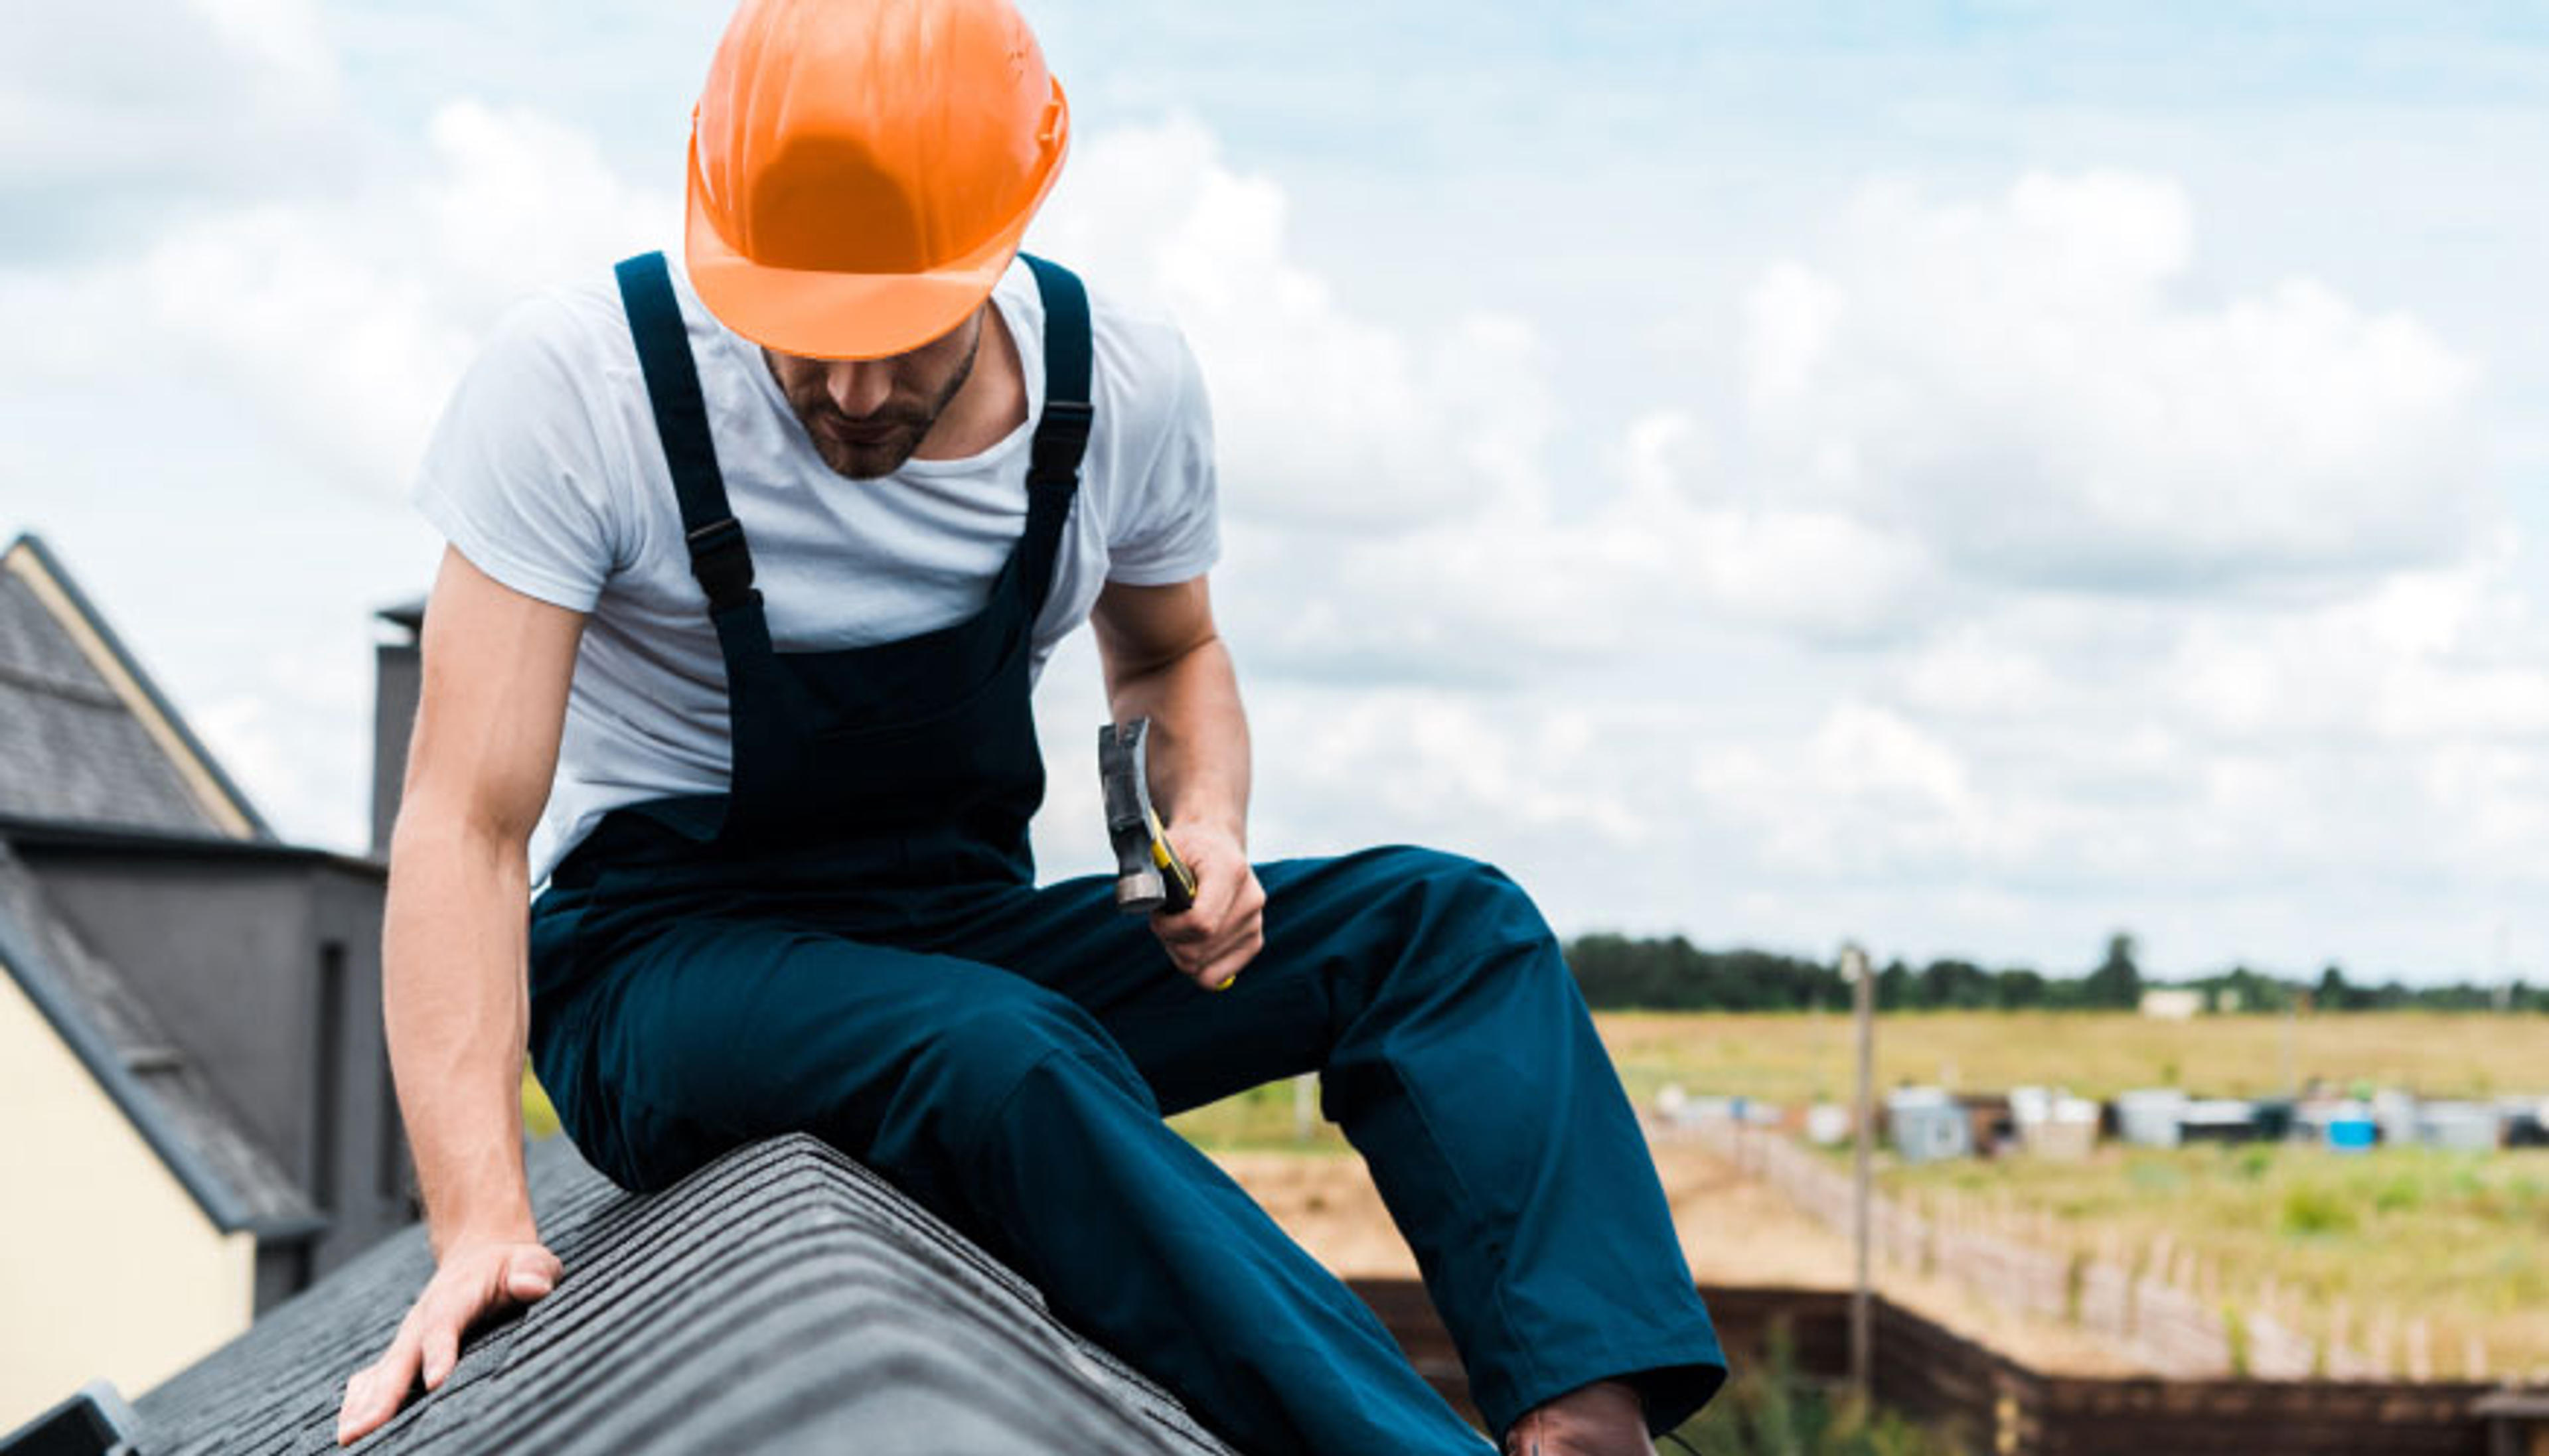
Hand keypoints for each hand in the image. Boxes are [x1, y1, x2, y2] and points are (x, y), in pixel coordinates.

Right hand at [337, 1236, 561, 1444]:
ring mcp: (409, 1337)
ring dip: (364, 1403)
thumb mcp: (530, 1261)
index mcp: (457, 1297)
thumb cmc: (512, 1265)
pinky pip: (375, 1377)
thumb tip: (533, 1285)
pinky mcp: (403, 1352)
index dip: (439, 1351)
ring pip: (383, 1372)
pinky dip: (360, 1401)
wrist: (481, 1254)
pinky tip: (348, 1428)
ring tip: (349, 1436)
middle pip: (402, 1358)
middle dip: (385, 1394)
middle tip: (365, 1428)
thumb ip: (533, 1271)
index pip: (445, 1324)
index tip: (436, 1382)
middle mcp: (423, 1320)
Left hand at [1149, 820, 1264, 990]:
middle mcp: (1250, 899)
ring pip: (1203, 968)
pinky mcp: (1254, 942)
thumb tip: (1141, 900)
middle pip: (1198, 950)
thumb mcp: (1165, 850)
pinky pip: (1216, 977)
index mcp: (1230, 871)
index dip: (1168, 928)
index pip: (1201, 923)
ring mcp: (1255, 923)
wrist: (1216, 844)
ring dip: (1180, 953)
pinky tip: (1190, 942)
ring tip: (1177, 928)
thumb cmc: (1187, 849)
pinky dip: (1196, 966)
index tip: (1157, 915)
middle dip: (1170, 941)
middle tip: (1163, 921)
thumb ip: (1152, 874)